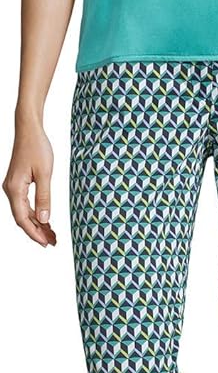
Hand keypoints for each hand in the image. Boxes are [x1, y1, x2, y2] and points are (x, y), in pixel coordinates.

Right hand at [2, 114, 56, 246]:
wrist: (29, 129)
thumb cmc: (37, 147)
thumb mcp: (45, 173)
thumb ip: (44, 198)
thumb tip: (44, 219)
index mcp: (15, 189)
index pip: (22, 219)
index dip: (34, 233)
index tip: (46, 243)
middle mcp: (10, 190)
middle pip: (21, 218)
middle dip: (37, 231)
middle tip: (53, 242)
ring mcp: (12, 187)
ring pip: (23, 212)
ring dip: (36, 223)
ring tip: (52, 234)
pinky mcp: (17, 184)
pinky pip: (24, 204)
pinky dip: (34, 213)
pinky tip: (45, 220)